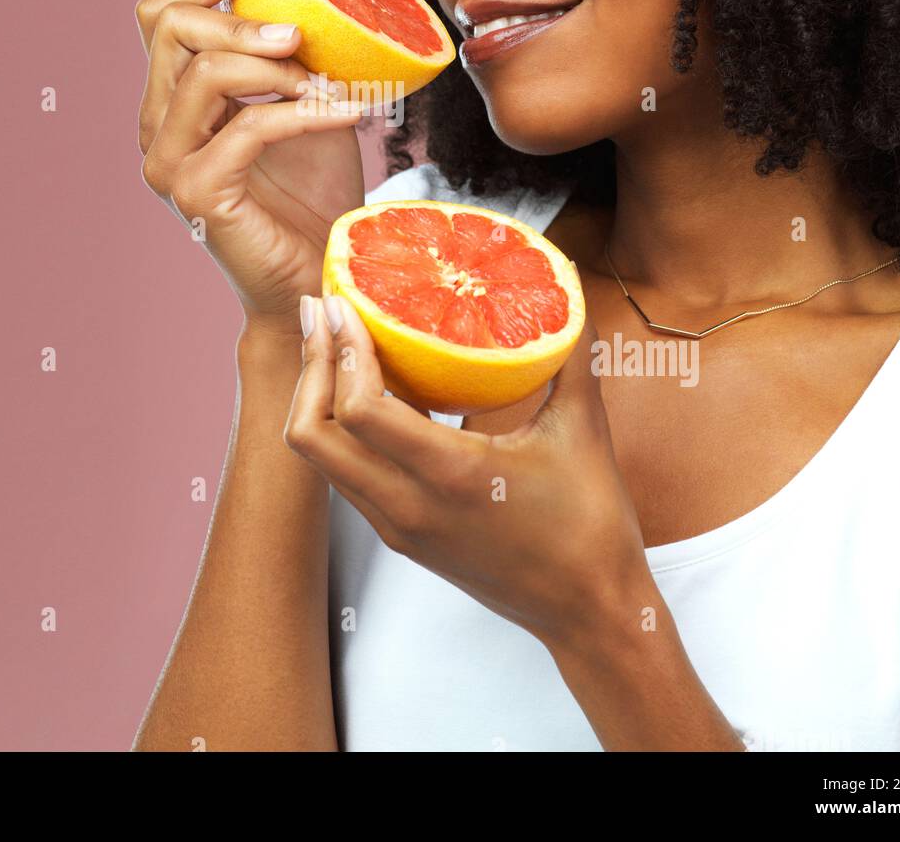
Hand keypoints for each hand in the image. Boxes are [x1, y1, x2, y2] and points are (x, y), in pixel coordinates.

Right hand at [136, 0, 367, 337]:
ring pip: (205, 74)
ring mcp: (170, 165)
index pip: (159, 21)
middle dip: (241, 20)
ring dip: (276, 68)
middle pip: (171, 32)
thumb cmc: (313, 198)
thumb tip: (315, 1)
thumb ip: (290, 61)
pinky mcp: (198, 193)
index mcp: (173, 104)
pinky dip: (303, 112)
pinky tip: (348, 113)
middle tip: (300, 35)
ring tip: (329, 84)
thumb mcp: (305, 108)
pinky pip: (248, 126)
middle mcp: (158, 131)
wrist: (319, 277)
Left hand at [285, 294, 651, 652]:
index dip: (340, 352)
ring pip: (320, 458)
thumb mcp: (584, 430)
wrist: (588, 612)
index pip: (359, 411)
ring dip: (316, 395)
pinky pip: (346, 474)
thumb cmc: (591, 526)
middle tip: (319, 309)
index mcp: (450, 477)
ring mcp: (397, 525)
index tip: (342, 303)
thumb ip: (568, 354)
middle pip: (311, 435)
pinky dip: (340, 426)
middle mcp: (408, 506)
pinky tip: (368, 386)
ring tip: (332, 339)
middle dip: (309, 365)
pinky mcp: (399, 535)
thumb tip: (564, 286)